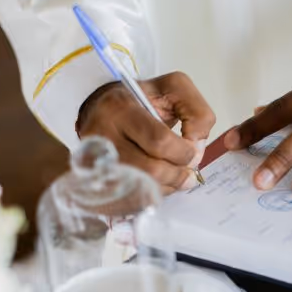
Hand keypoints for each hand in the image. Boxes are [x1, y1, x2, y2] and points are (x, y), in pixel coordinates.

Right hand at [76, 72, 215, 194]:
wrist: (100, 111)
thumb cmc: (139, 101)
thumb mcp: (172, 89)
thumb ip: (196, 111)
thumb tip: (197, 146)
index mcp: (120, 109)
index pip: (160, 141)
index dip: (184, 153)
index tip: (192, 151)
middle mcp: (102, 137)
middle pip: (151, 171)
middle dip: (178, 174)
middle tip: (187, 171)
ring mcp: (94, 165)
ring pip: (141, 190)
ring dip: (167, 187)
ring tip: (174, 176)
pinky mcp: (96, 185)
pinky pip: (130, 202)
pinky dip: (151, 196)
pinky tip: (156, 183)